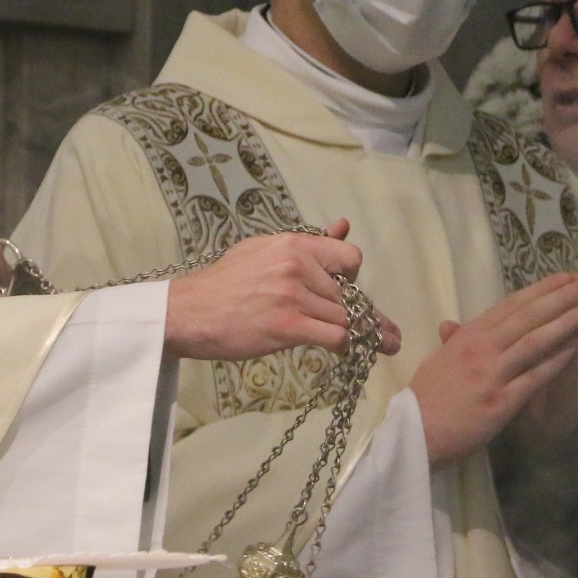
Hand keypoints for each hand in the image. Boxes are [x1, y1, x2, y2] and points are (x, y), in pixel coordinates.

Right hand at [164, 219, 400, 360]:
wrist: (188, 312)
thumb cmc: (223, 284)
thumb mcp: (263, 250)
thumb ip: (306, 242)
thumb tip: (342, 224)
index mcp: (293, 244)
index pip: (349, 256)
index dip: (353, 277)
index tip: (348, 294)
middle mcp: (297, 265)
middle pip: (350, 293)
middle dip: (367, 315)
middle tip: (389, 334)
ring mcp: (293, 296)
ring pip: (346, 317)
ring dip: (366, 334)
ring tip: (385, 345)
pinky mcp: (288, 326)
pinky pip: (335, 336)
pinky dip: (346, 346)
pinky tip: (348, 352)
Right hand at [409, 273, 577, 467]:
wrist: (414, 433)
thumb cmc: (425, 398)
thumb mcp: (436, 360)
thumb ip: (453, 342)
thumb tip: (452, 326)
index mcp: (466, 335)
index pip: (511, 304)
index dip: (542, 289)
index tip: (567, 277)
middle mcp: (481, 348)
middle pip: (529, 315)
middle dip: (563, 296)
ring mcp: (492, 373)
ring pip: (535, 340)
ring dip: (566, 321)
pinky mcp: (501, 401)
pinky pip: (535, 376)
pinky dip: (557, 359)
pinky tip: (576, 346)